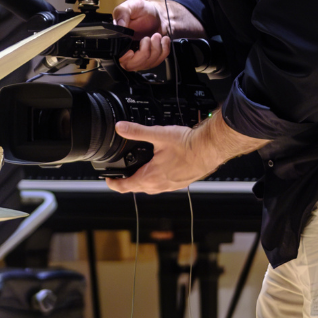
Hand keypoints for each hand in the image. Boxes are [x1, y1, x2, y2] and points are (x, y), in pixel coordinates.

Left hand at [107, 119, 223, 194]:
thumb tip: (121, 128)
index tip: (109, 180)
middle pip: (137, 189)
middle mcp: (160, 185)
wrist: (209, 149)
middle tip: (121, 175)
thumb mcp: (158, 135)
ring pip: (151, 189)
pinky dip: (156, 180)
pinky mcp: (181, 184)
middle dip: (127, 182)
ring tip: (138, 173)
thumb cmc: (188, 145)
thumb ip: (137, 131)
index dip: (114, 184)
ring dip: (142, 182)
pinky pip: (163, 186)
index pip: (125, 186)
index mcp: (151, 177)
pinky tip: (160, 171)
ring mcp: (171, 186)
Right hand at [113, 0, 189, 71]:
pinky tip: (163, 40)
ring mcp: (139, 56)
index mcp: (118, 39)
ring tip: (157, 36)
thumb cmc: (144, 11)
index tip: (133, 50)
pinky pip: (157, 62)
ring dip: (155, 49)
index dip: (126, 57)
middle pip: (131, 65)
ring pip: (146, 64)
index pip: (117, 57)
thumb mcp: (132, 5)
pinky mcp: (150, 58)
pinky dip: (163, 51)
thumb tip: (118, 25)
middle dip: (144, 53)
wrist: (159, 15)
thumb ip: (122, 12)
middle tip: (149, 38)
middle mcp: (126, 50)